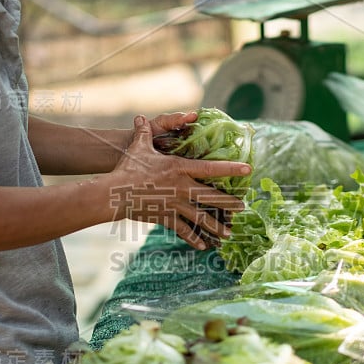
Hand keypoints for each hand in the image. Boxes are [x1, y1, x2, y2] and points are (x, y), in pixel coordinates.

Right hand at [108, 115, 250, 249]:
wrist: (115, 193)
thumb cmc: (127, 168)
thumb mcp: (138, 148)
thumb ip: (144, 133)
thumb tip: (139, 118)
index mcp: (179, 168)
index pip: (211, 167)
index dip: (231, 168)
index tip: (248, 169)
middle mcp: (182, 187)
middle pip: (211, 196)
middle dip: (229, 203)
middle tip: (243, 207)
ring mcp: (175, 205)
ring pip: (201, 217)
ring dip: (216, 226)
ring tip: (229, 234)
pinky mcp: (166, 218)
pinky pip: (183, 230)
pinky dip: (193, 238)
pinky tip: (203, 246)